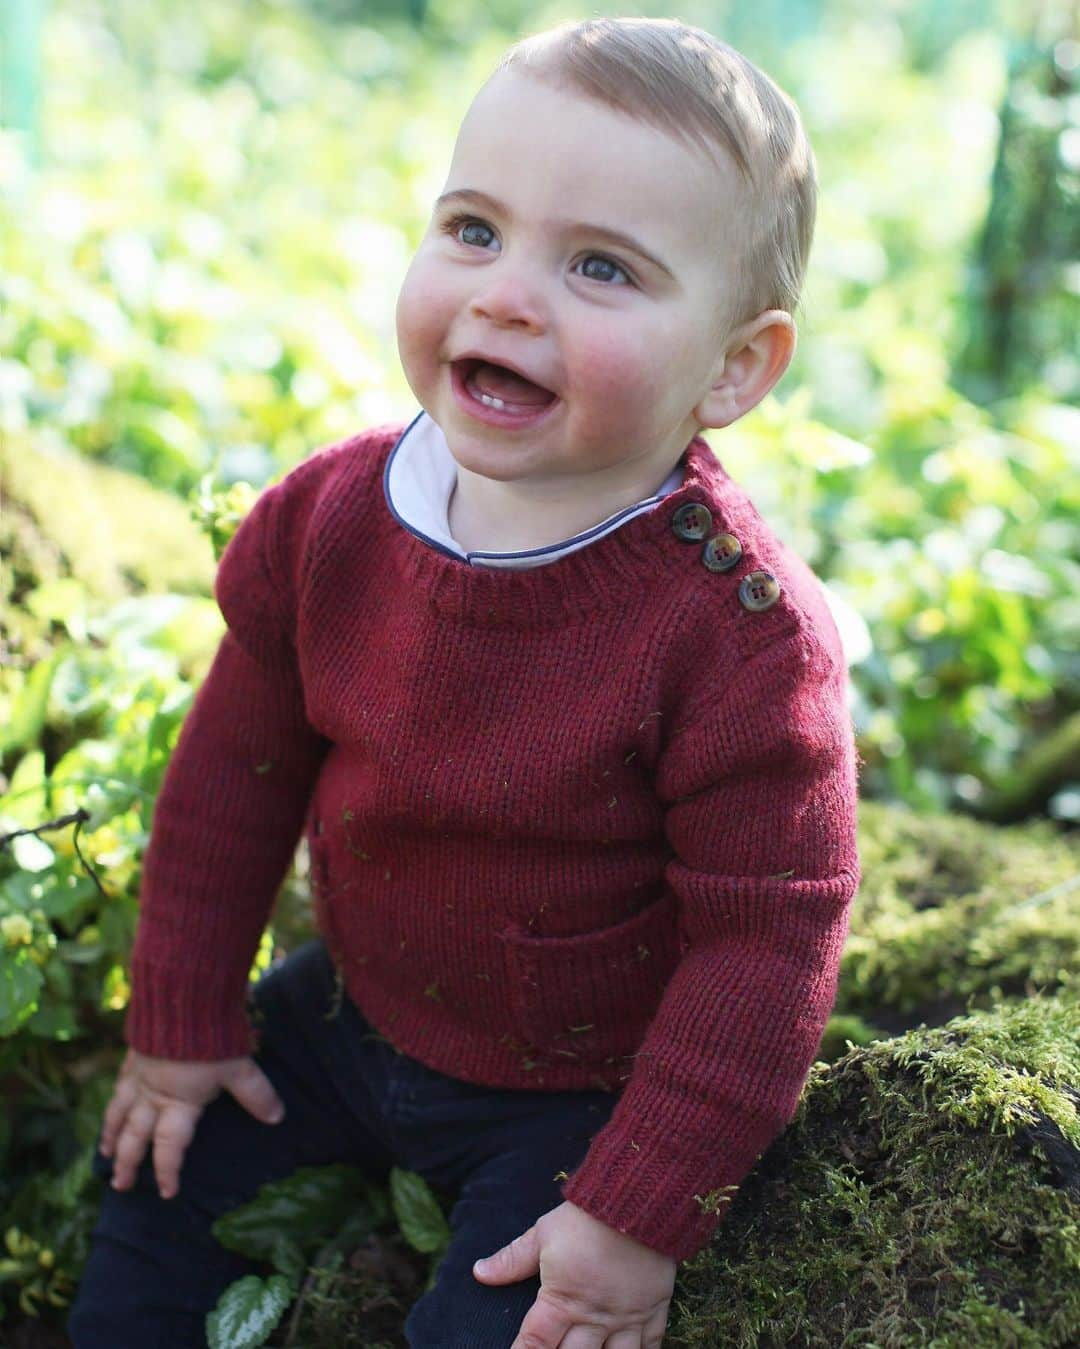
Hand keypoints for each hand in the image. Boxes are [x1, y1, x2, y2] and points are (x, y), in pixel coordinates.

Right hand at [100, 1047, 284, 1199]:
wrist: (181, 999)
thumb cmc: (212, 1037)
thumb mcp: (239, 1068)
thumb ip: (256, 1095)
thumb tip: (277, 1118)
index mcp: (178, 1102)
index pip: (170, 1146)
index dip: (167, 1170)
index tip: (167, 1192)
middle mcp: (153, 1093)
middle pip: (135, 1135)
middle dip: (127, 1162)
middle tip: (120, 1185)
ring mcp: (140, 1073)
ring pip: (119, 1111)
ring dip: (111, 1134)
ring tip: (104, 1152)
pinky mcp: (135, 1052)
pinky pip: (120, 1082)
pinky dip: (115, 1097)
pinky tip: (115, 1098)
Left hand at [473, 1200, 675, 1347]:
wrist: (636, 1199)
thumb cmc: (585, 1217)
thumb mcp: (543, 1234)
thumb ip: (512, 1260)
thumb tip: (479, 1272)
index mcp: (562, 1301)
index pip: (534, 1344)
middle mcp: (593, 1318)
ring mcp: (626, 1318)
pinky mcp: (653, 1311)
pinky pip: (650, 1348)